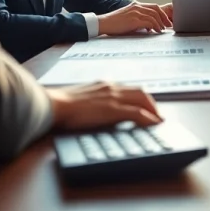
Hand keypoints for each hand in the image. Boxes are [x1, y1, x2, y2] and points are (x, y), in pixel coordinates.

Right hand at [47, 81, 162, 130]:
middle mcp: (111, 87)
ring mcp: (112, 97)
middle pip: (140, 92)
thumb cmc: (59, 105)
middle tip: (157, 116)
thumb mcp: (81, 100)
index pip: (128, 89)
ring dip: (153, 110)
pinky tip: (154, 125)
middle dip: (152, 104)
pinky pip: (137, 113)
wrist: (52, 105)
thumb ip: (92, 102)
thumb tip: (97, 111)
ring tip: (158, 121)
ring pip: (142, 99)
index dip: (141, 98)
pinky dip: (148, 118)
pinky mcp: (112, 109)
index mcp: (103, 85)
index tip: (146, 107)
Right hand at [97, 2, 172, 34]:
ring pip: (154, 15)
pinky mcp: (134, 20)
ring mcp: (135, 12)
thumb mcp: (128, 18)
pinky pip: (149, 21)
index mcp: (136, 5)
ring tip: (162, 30)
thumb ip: (138, 19)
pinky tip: (155, 31)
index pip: (153, 6)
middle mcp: (137, 7)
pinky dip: (154, 26)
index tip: (166, 21)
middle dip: (164, 18)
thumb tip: (149, 26)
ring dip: (160, 23)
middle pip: (156, 9)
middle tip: (168, 26)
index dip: (162, 13)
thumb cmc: (115, 23)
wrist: (104, 23)